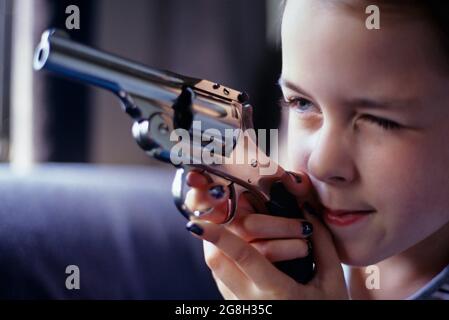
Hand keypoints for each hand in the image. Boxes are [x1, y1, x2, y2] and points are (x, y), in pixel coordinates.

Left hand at [184, 170, 347, 299]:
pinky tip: (238, 250)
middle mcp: (252, 301)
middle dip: (211, 236)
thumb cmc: (327, 311)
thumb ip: (323, 245)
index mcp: (277, 292)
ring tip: (226, 228)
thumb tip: (308, 210)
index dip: (219, 236)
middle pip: (217, 262)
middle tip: (216, 214)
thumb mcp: (333, 282)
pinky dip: (224, 260)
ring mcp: (242, 307)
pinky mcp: (237, 308)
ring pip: (216, 271)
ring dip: (216, 247)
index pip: (244, 257)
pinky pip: (221, 280)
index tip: (199, 222)